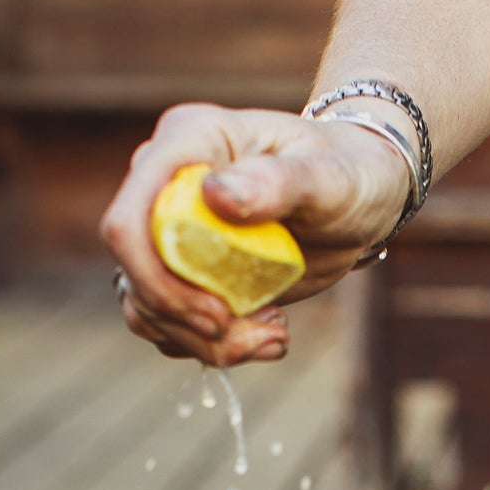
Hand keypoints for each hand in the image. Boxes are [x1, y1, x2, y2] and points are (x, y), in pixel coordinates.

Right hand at [100, 102, 409, 365]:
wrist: (359, 200)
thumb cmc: (347, 173)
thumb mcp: (326, 179)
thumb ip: (276, 183)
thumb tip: (216, 195)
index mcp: (186, 144)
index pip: (130, 219)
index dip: (157, 279)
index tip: (219, 314)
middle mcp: (165, 186)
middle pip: (135, 274)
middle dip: (189, 322)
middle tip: (264, 335)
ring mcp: (172, 233)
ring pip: (147, 309)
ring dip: (205, 343)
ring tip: (275, 337)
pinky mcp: (187, 273)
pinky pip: (172, 325)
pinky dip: (214, 346)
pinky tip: (271, 332)